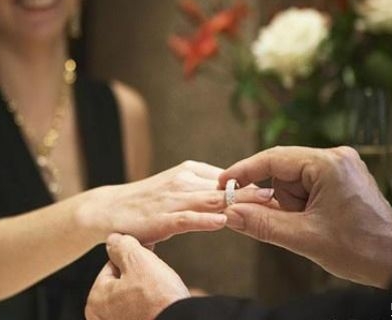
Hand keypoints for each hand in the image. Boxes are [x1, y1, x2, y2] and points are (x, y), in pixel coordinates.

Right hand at [83, 161, 272, 243]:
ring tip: (263, 206)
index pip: (230, 176)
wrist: (109, 208)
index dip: (254, 184)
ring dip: (238, 204)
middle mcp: (184, 179)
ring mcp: (172, 197)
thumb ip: (205, 190)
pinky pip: (186, 218)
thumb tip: (237, 197)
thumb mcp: (178, 187)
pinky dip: (204, 220)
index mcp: (191, 170)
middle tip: (282, 197)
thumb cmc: (148, 201)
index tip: (280, 190)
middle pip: (226, 186)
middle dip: (255, 192)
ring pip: (211, 200)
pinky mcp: (161, 216)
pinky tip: (221, 222)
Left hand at [85, 233, 188, 319]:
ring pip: (137, 297)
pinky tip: (166, 301)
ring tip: (163, 290)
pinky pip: (146, 311)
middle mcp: (103, 318)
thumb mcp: (138, 261)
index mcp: (96, 301)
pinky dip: (156, 304)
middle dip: (141, 275)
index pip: (112, 266)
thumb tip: (114, 240)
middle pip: (123, 283)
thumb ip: (122, 246)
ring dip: (151, 290)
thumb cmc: (158, 299)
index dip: (133, 256)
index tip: (147, 254)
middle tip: (156, 277)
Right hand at [221, 146, 391, 287]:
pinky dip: (299, 203)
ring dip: (289, 203)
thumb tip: (230, 213)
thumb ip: (262, 224)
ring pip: (292, 179)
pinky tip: (311, 220)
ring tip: (307, 225)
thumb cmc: (358, 249)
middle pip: (282, 171)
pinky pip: (306, 184)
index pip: (273, 159)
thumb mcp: (303, 238)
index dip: (244, 171)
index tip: (223, 183)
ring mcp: (340, 165)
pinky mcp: (341, 176)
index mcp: (328, 164)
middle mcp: (335, 157)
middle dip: (277, 198)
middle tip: (284, 221)